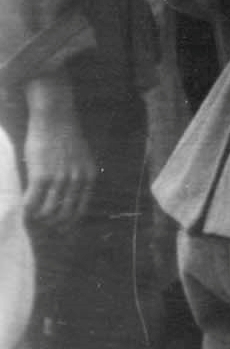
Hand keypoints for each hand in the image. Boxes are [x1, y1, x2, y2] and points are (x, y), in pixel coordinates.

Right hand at [22, 79, 94, 225]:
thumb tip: (65, 197)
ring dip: (38, 220)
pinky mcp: (42, 175)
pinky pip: (32, 202)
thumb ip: (76, 177)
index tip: (60, 231)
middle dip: (52, 226)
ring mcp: (60, 179)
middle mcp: (77, 180)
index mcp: (88, 177)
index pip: (80, 210)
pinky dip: (26, 212)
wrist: (55, 117)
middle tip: (42, 229)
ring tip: (31, 220)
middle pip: (65, 215)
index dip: (69, 224)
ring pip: (48, 212)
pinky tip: (22, 212)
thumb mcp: (79, 159)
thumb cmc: (64, 136)